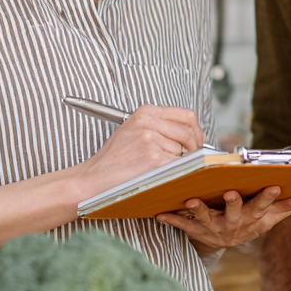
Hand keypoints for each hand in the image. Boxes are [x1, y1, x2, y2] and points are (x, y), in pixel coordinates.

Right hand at [73, 105, 203, 199]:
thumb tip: (191, 135)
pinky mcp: (154, 159)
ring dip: (180, 164)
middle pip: (189, 133)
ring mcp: (152, 140)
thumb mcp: (133, 131)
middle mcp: (149, 123)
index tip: (196, 142)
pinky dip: (176, 173)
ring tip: (164, 170)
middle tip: (190, 160)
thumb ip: (160, 127)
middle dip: (194, 149)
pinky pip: (178, 166)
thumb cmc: (113, 159)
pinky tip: (164, 176)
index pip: (186, 116)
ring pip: (184, 152)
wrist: (94, 178)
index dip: (196, 131)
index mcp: (146, 112)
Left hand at [156, 186, 290, 250]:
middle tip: (230, 193)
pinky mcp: (195, 231)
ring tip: (190, 199)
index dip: (268, 197)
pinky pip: (182, 225)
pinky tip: (160, 212)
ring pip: (206, 219)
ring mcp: (214, 228)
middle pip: (236, 213)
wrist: (222, 243)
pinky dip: (171, 219)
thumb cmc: (250, 221)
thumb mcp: (272, 216)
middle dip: (234, 204)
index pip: (264, 206)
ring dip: (198, 209)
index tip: (275, 185)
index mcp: (253, 217)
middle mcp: (234, 224)